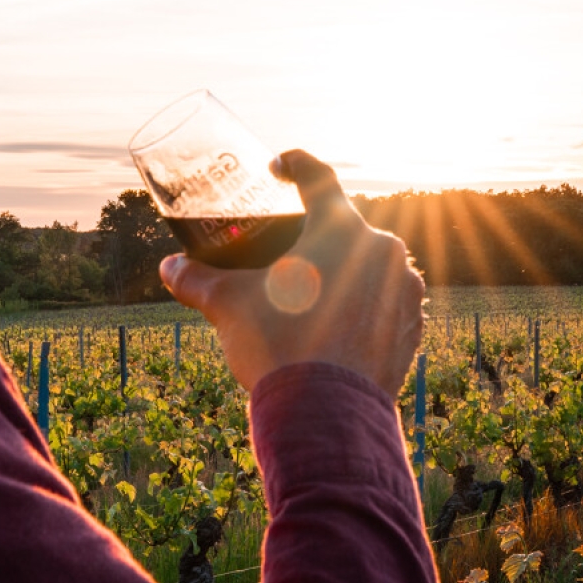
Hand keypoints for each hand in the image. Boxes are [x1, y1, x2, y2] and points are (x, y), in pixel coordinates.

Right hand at [159, 150, 424, 397]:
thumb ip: (197, 279)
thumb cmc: (278, 348)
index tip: (279, 166)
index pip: (319, 177)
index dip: (295, 164)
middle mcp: (384, 250)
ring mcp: (405, 290)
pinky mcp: (412, 328)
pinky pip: (385, 303)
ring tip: (309, 294)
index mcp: (342, 229)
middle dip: (313, 235)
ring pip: (369, 265)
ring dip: (341, 271)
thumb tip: (169, 267)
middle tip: (284, 250)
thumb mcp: (228, 306)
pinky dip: (362, 305)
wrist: (327, 418)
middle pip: (344, 227)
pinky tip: (336, 324)